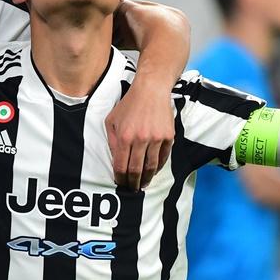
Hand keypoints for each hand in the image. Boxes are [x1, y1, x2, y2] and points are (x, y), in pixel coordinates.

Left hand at [105, 75, 174, 190]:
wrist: (151, 89)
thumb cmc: (129, 104)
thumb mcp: (112, 120)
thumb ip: (112, 141)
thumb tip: (115, 160)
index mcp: (124, 136)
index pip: (121, 166)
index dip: (120, 179)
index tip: (120, 184)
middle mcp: (140, 139)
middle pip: (136, 170)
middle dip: (133, 183)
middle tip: (132, 190)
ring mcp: (156, 138)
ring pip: (151, 167)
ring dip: (146, 178)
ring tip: (143, 184)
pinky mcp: (168, 136)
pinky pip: (163, 157)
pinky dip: (158, 167)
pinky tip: (153, 171)